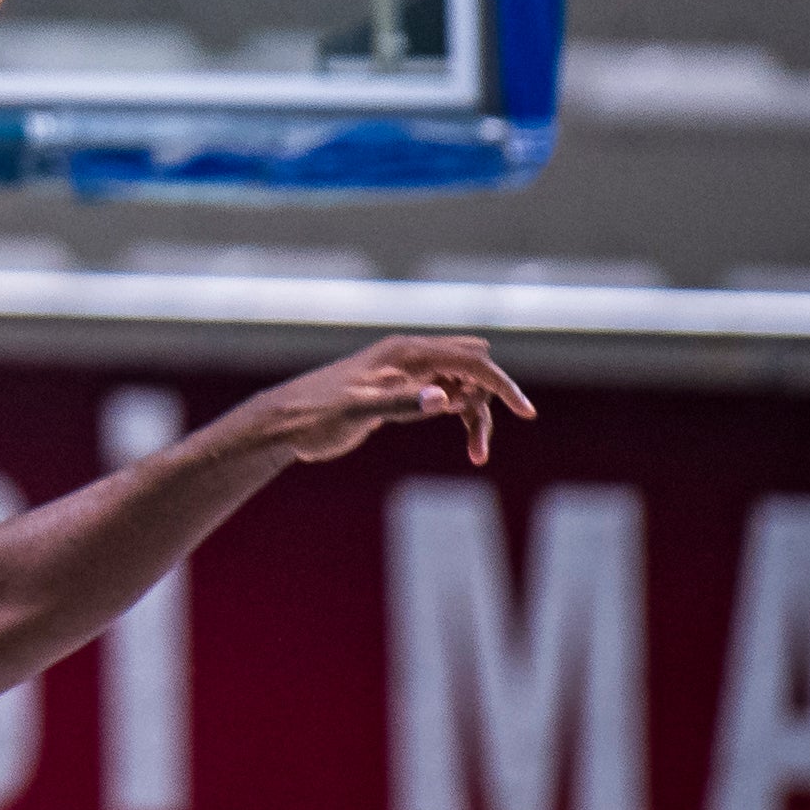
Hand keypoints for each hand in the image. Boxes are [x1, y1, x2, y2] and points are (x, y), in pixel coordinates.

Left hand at [248, 333, 531, 468]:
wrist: (285, 425)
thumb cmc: (316, 416)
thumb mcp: (358, 412)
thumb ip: (402, 402)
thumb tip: (445, 398)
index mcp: (406, 353)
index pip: (470, 361)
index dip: (501, 383)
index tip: (525, 413)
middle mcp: (410, 357)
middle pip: (473, 370)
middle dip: (489, 402)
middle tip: (479, 447)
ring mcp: (407, 374)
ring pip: (462, 388)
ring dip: (476, 417)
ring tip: (477, 456)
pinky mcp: (402, 393)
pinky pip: (447, 399)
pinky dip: (462, 418)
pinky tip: (469, 446)